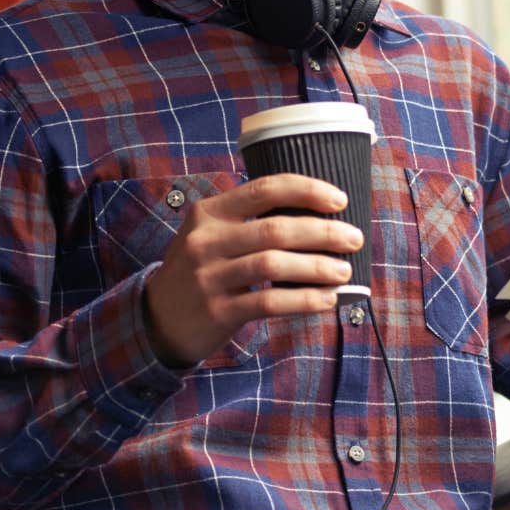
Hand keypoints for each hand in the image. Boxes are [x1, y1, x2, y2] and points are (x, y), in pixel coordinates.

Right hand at [142, 174, 362, 367]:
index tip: (340, 199)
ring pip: (274, 264)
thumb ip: (250, 221)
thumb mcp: (211, 234)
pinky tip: (326, 299)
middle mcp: (207, 240)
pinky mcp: (217, 311)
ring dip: (317, 267)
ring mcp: (209, 276)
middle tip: (354, 238)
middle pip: (276, 228)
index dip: (307, 191)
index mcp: (210, 212)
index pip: (265, 189)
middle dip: (323, 232)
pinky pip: (269, 302)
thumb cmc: (200, 270)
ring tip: (344, 271)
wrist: (155, 319)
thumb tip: (319, 216)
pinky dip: (303, 299)